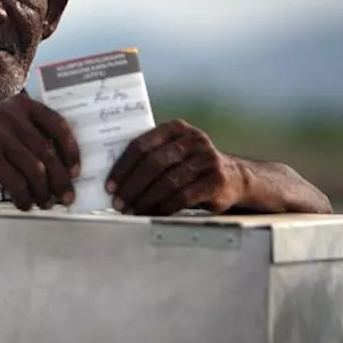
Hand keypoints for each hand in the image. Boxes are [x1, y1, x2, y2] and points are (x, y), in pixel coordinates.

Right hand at [0, 93, 81, 210]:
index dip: (72, 150)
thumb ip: (31, 137)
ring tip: (44, 204)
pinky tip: (24, 204)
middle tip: (66, 198)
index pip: (58, 125)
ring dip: (43, 193)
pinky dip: (24, 198)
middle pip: (48, 153)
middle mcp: (9, 115)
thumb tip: (66, 167)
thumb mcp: (3, 129)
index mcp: (18, 105)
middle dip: (61, 180)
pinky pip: (17, 183)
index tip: (76, 171)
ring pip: (35, 170)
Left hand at [105, 119, 243, 214]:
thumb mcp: (171, 152)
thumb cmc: (189, 165)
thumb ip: (148, 156)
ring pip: (168, 181)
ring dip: (146, 200)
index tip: (109, 186)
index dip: (122, 167)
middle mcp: (193, 140)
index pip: (141, 145)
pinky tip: (154, 213)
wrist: (232, 176)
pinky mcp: (216, 180)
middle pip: (154, 163)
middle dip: (132, 186)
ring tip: (133, 211)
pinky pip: (184, 196)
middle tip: (118, 203)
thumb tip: (113, 179)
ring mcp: (207, 159)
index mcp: (175, 128)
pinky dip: (165, 206)